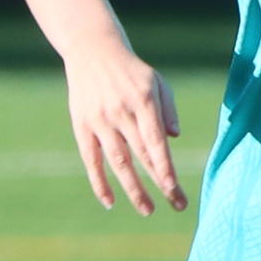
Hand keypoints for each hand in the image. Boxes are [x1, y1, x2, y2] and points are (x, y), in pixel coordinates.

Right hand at [67, 50, 184, 212]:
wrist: (92, 50)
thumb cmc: (132, 71)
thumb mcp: (157, 82)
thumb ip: (168, 110)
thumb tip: (174, 139)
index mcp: (142, 100)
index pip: (155, 142)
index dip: (165, 168)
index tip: (175, 189)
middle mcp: (120, 112)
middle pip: (141, 156)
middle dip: (160, 184)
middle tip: (178, 205)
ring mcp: (99, 120)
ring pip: (118, 162)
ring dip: (133, 189)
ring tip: (148, 210)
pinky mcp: (82, 126)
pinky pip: (91, 160)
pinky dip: (99, 182)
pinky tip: (110, 202)